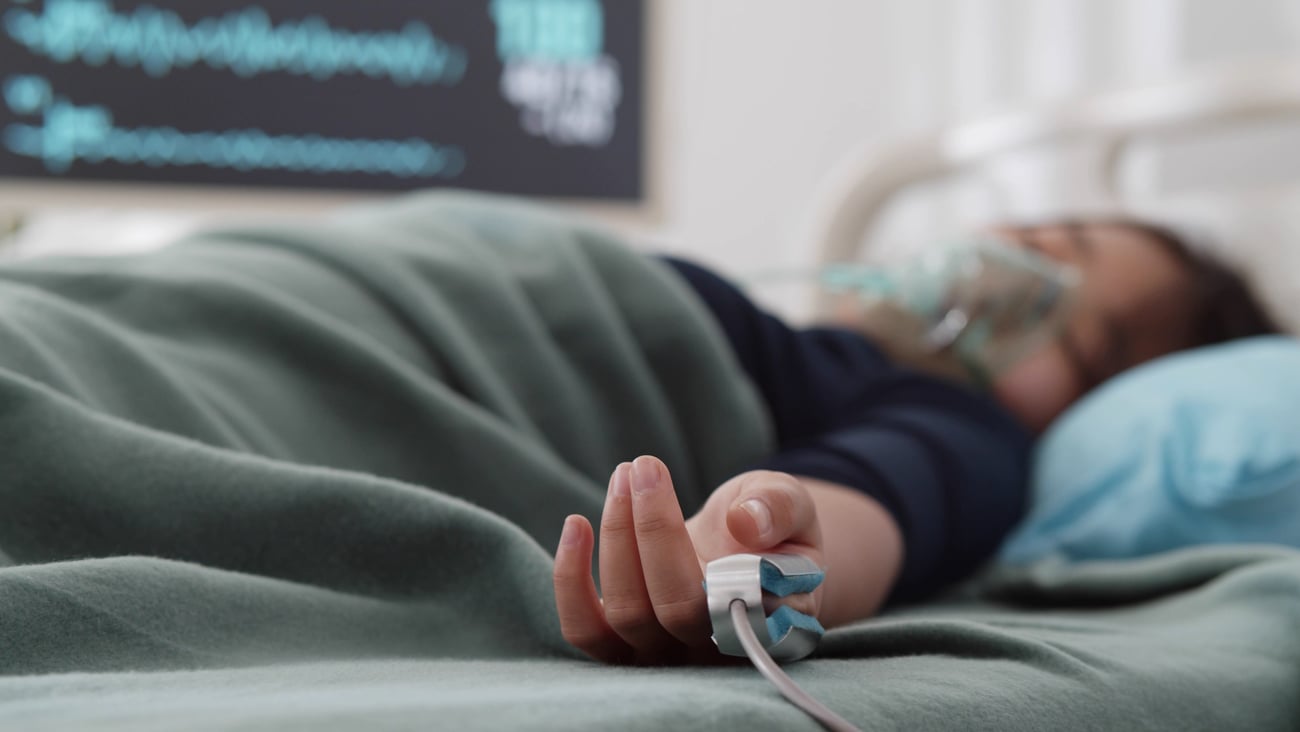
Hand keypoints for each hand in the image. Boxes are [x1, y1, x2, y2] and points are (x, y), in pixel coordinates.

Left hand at [553, 455, 823, 664]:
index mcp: (775, 626)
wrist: (743, 549)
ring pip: (628, 615)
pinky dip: (570, 580)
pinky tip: (575, 524)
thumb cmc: (772, 526)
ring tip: (624, 476)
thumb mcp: (792, 504)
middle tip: (646, 465)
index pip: (740, 608)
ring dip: (616, 537)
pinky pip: (586, 631)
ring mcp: (667, 656)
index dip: (725, 568)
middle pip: (675, 610)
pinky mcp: (623, 646)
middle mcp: (718, 655)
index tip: (712, 498)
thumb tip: (746, 523)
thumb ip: (781, 508)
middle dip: (653, 529)